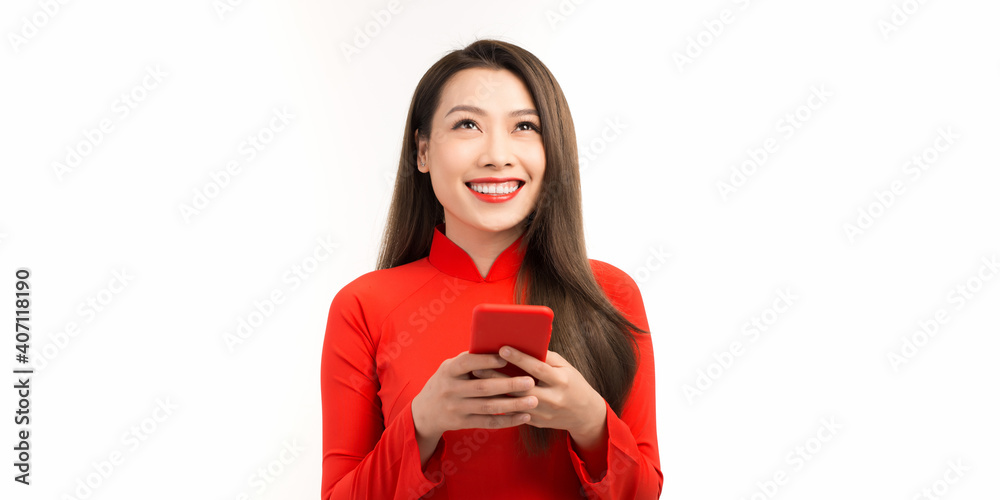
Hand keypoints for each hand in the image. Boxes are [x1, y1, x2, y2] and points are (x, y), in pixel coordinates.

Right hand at [410, 351, 538, 465]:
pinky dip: (508, 420)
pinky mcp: (463, 423)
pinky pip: (488, 422)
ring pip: (489, 407)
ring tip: (533, 400)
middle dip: (509, 385)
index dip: (486, 360)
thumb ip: (469, 361)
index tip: (506, 358)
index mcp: (448, 371)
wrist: (425, 412)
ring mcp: (456, 408)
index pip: (467, 363)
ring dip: (513, 404)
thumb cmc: (446, 382)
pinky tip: (524, 417)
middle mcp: (451, 390)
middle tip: (530, 381)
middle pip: (483, 387)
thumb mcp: (450, 368)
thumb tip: (500, 349)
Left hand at [472, 346, 606, 440]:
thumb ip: (547, 358)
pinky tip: (485, 396)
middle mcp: (552, 399)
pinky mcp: (536, 422)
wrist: (584, 414)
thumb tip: (526, 344)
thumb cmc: (572, 384)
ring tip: (477, 381)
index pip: (537, 368)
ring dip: (494, 392)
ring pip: (514, 403)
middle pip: (521, 387)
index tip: (502, 349)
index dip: (519, 358)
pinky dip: (500, 404)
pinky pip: (514, 413)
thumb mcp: (566, 367)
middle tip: (478, 367)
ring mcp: (543, 413)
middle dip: (498, 377)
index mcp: (561, 381)